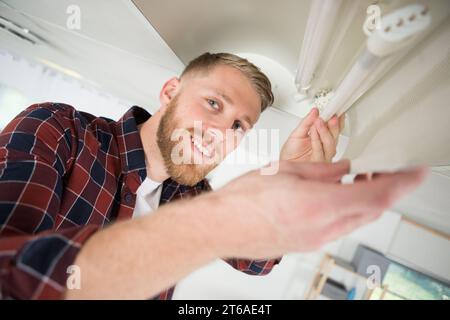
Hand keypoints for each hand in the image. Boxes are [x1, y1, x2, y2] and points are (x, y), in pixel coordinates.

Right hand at [214, 160, 426, 258]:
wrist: (220, 227)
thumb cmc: (243, 201)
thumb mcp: (286, 171)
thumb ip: (322, 170)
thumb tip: (342, 168)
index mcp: (321, 203)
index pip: (378, 194)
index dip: (402, 182)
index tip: (414, 172)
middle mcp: (325, 227)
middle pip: (372, 209)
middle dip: (386, 188)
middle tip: (385, 170)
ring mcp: (318, 239)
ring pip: (357, 219)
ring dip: (367, 199)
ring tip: (362, 180)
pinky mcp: (309, 243)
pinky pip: (340, 226)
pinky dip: (349, 210)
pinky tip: (339, 196)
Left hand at [280, 108, 344, 162]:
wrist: (284, 165)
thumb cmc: (290, 153)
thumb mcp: (297, 133)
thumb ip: (306, 122)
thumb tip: (314, 111)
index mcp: (322, 139)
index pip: (334, 128)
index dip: (337, 119)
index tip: (336, 109)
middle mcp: (325, 147)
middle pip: (335, 136)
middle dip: (333, 125)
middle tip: (330, 115)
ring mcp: (323, 156)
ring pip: (330, 144)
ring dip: (324, 132)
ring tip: (318, 122)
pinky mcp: (318, 164)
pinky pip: (320, 151)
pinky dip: (317, 141)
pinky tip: (314, 133)